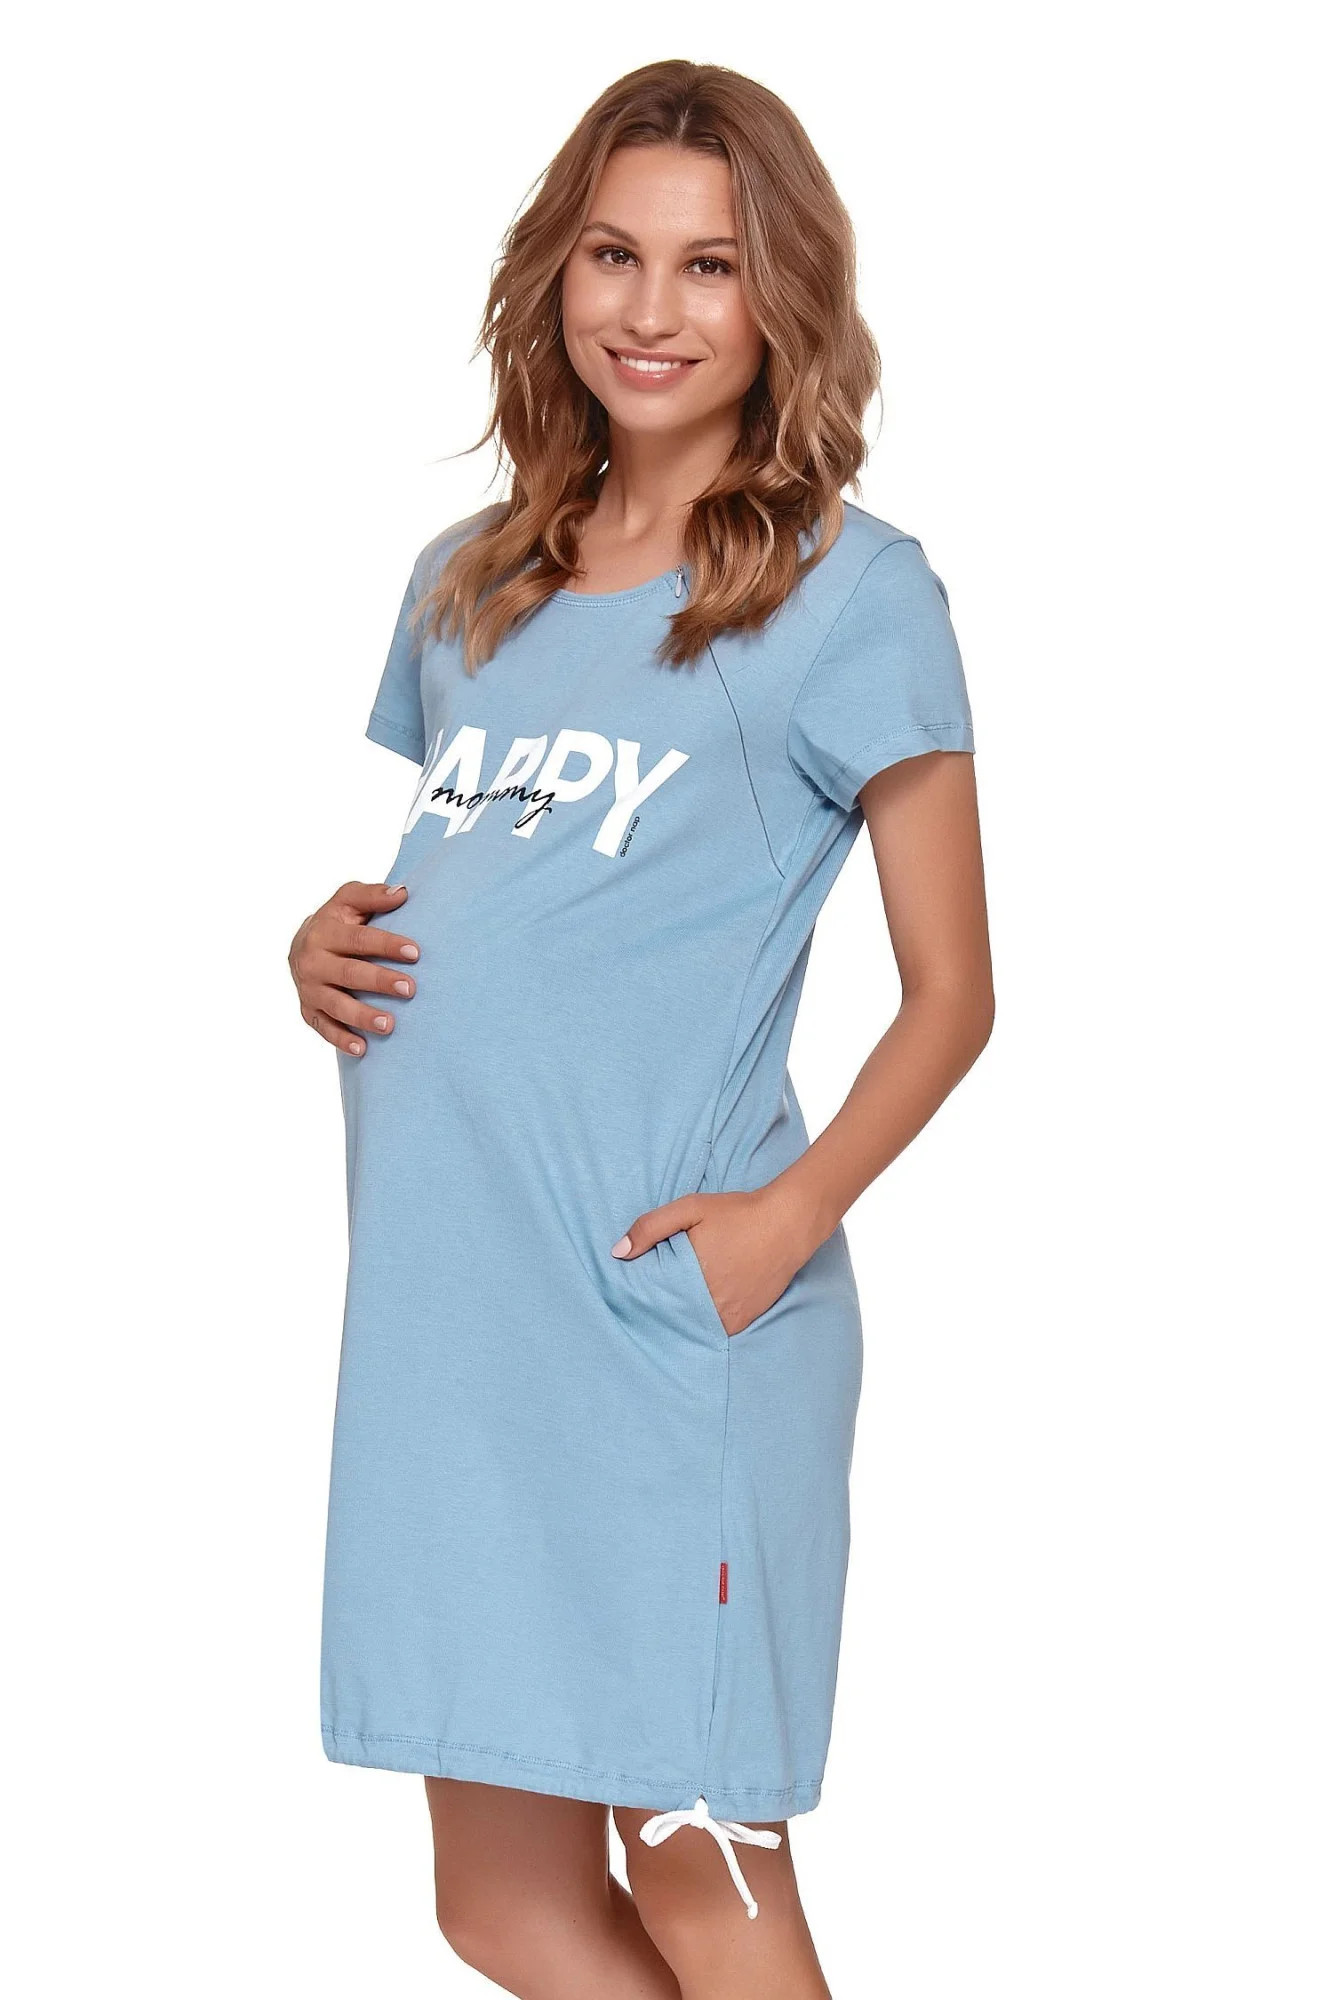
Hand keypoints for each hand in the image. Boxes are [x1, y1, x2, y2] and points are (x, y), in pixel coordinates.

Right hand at [288, 880, 419, 1055]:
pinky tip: (362, 1049)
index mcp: (324, 932)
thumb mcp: (348, 901)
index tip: (415, 952)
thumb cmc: (336, 922)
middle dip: (380, 981)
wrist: (300, 947)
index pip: (358, 939)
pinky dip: (341, 1039)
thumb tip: (401, 893)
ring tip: (390, 1025)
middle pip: (349, 973)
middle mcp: (312, 961)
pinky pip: (324, 1028)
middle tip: (410, 989)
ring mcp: (309, 989)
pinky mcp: (308, 1011)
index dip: (386, 944)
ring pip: (336, 1005)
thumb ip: (372, 896)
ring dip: (363, 1016)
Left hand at [611, 1186, 815, 1336]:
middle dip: (661, 1309)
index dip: (642, 1297)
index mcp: (689, 1277)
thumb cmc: (737, 1213)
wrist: (787, 1224)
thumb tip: (617, 1253)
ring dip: (683, 1319)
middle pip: (671, 1316)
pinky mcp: (743, 1320)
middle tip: (653, 1301)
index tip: (631, 1294)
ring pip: (693, 1326)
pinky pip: (715, 1330)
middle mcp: (708, 1303)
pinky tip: (700, 1310)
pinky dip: (705, 1323)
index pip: (652, 1299)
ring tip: (676, 1306)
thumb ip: (650, 1228)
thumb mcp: (690, 1208)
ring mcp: (727, 1315)